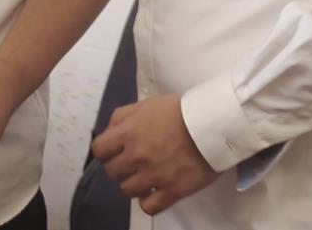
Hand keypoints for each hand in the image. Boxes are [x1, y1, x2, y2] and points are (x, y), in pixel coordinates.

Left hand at [91, 95, 218, 215]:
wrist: (212, 124)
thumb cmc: (179, 111)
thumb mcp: (145, 104)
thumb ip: (122, 117)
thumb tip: (109, 132)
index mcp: (128, 132)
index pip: (99, 149)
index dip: (105, 150)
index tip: (113, 151)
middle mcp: (137, 156)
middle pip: (112, 171)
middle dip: (119, 166)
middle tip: (132, 162)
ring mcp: (154, 175)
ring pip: (127, 190)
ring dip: (133, 183)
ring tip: (145, 176)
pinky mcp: (172, 191)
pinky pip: (148, 207)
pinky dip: (148, 202)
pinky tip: (154, 192)